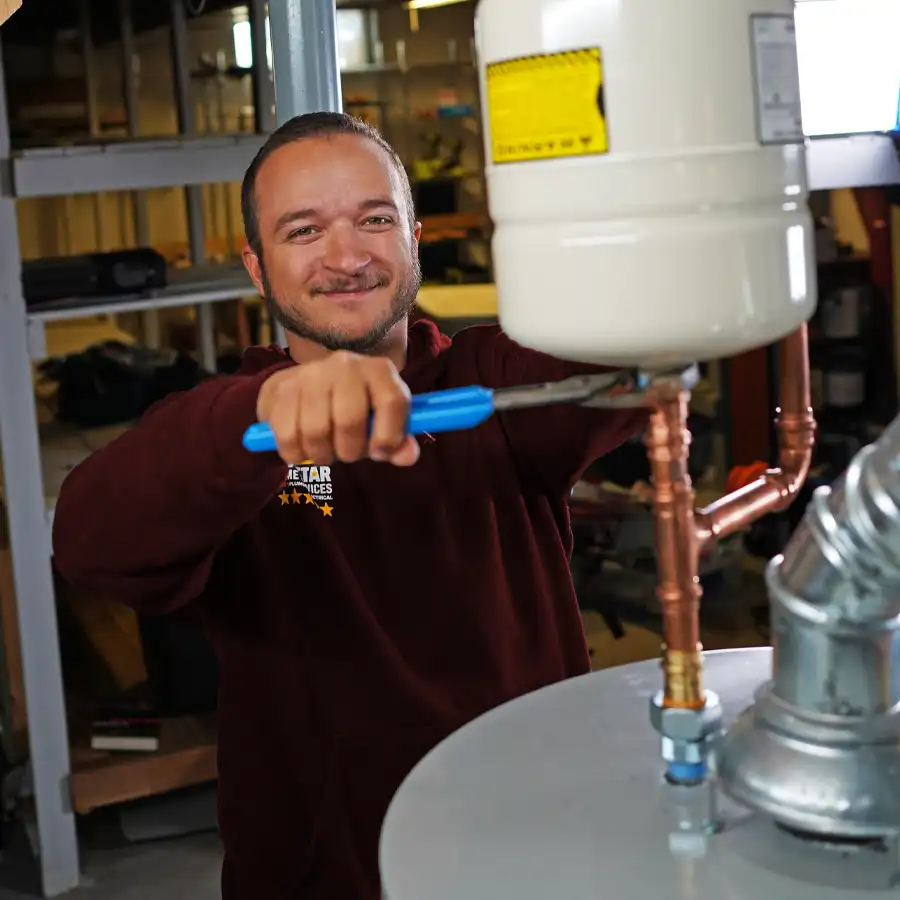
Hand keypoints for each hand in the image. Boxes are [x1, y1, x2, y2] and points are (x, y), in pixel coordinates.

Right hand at [256, 352, 419, 466]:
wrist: (311, 384)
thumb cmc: (357, 409)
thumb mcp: (382, 421)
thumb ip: (398, 443)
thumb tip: (407, 456)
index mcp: (379, 371)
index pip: (392, 401)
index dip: (389, 436)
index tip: (379, 454)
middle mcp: (346, 365)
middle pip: (349, 420)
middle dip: (350, 451)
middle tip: (347, 455)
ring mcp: (311, 374)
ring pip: (315, 431)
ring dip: (321, 455)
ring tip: (325, 452)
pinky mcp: (283, 388)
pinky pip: (287, 435)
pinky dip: (296, 454)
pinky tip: (303, 450)